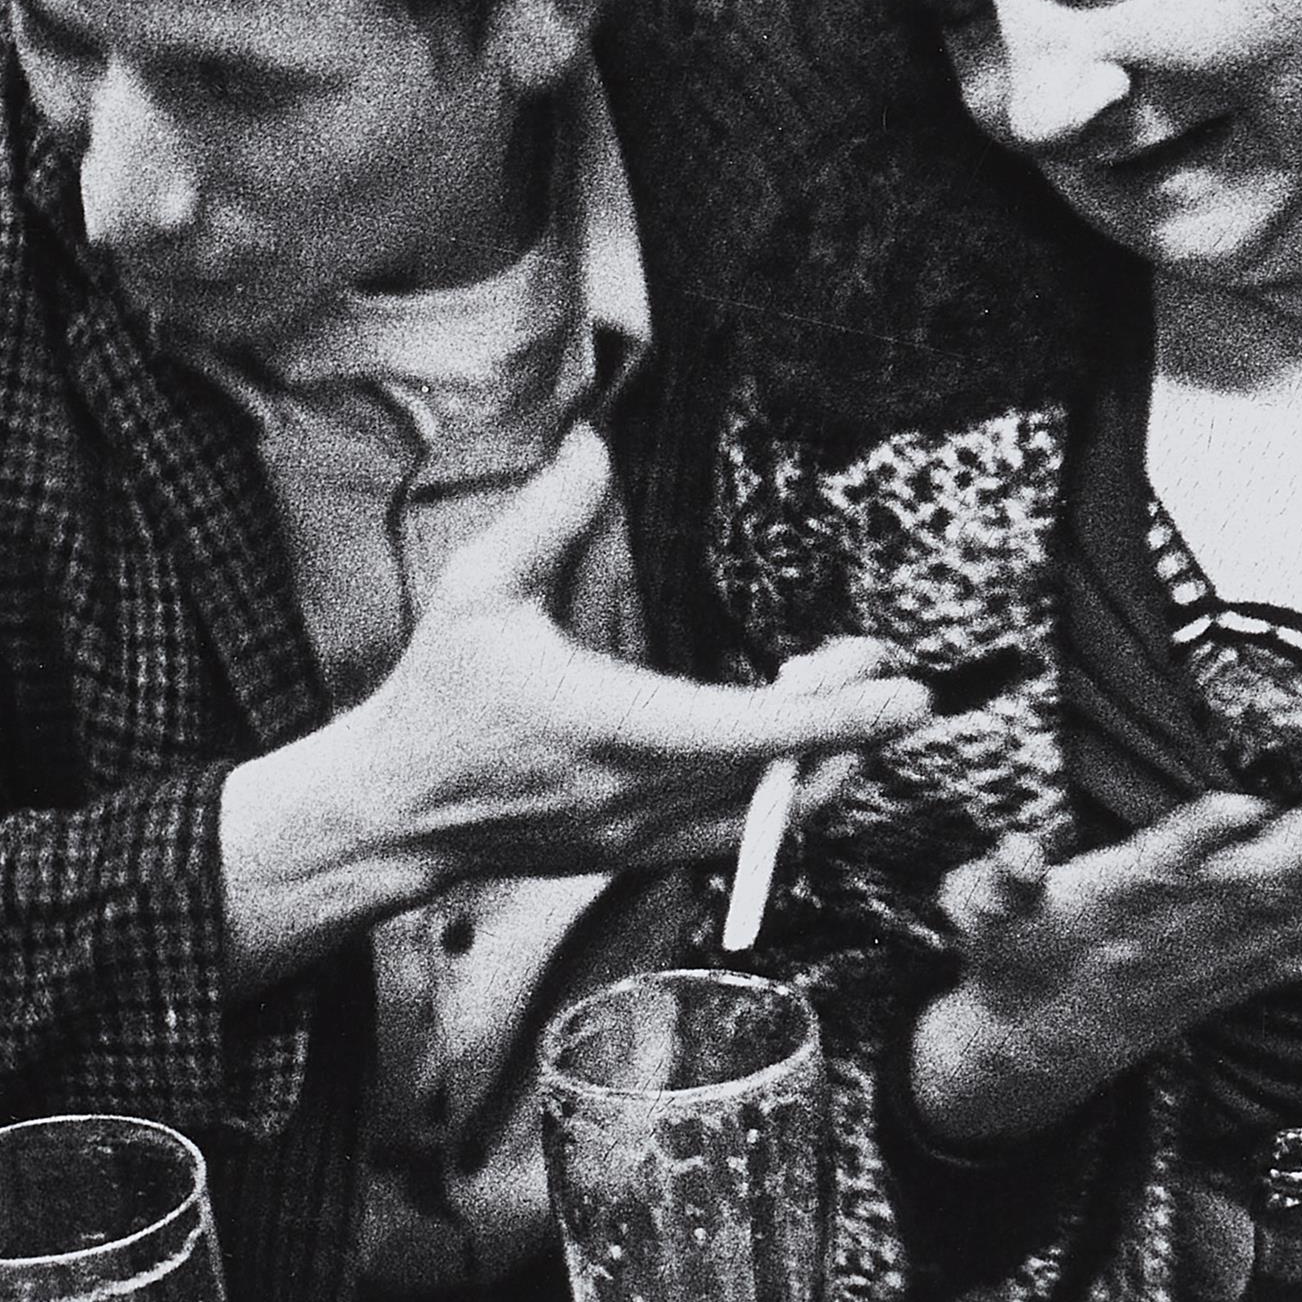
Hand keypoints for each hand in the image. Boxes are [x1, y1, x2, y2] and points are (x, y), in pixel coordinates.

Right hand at [219, 442, 926, 986]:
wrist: (393, 811)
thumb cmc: (437, 699)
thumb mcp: (477, 591)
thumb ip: (546, 516)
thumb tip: (595, 442)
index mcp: (621, 731)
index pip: (759, 733)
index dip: (844, 714)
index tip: (908, 691)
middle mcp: (648, 798)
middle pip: (794, 782)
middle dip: (850, 725)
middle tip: (859, 659)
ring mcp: (650, 840)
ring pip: (779, 823)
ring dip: (824, 766)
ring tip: (827, 693)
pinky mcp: (644, 858)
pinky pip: (744, 839)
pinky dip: (784, 798)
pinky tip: (783, 745)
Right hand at [908, 778, 1301, 1147]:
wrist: (1038, 1050)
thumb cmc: (1012, 958)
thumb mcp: (982, 917)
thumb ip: (995, 884)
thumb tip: (1012, 853)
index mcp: (1112, 910)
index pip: (1157, 874)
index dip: (1195, 843)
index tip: (1240, 805)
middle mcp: (1183, 938)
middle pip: (1258, 889)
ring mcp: (1228, 962)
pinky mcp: (1256, 975)